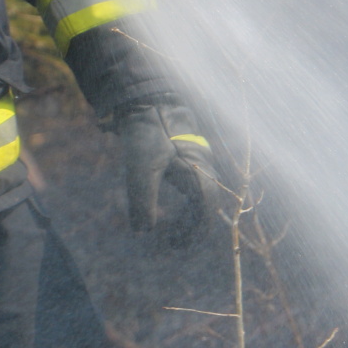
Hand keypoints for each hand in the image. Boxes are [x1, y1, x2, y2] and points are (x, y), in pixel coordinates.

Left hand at [115, 102, 217, 244]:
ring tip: (166, 233)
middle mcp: (204, 169)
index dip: (192, 235)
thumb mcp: (141, 168)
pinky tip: (166, 212)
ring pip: (201, 200)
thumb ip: (143, 201)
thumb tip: (143, 232)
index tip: (173, 247)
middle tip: (168, 245)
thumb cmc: (146, 133)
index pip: (206, 213)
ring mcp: (198, 163)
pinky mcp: (188, 159)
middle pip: (206, 209)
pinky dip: (184, 207)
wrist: (147, 100)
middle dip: (190, 231)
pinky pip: (194, 190)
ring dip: (187, 220)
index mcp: (199, 174)